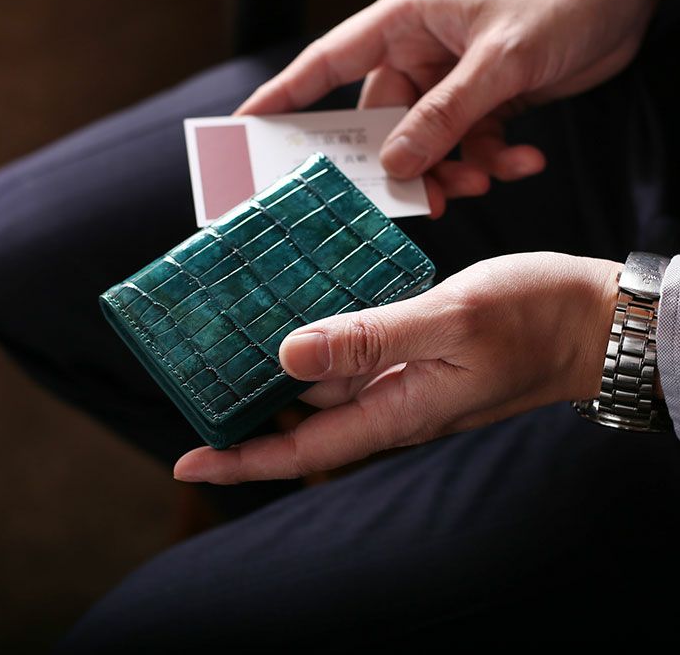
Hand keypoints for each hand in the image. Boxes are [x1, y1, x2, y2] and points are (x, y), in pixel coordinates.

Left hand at [174, 252, 621, 482]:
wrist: (588, 319)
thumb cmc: (533, 318)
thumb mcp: (450, 320)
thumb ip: (372, 337)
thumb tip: (291, 354)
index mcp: (397, 409)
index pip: (303, 448)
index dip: (243, 459)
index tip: (188, 462)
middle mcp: (391, 400)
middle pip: (304, 420)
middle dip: (248, 412)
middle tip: (191, 388)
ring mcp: (402, 375)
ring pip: (324, 384)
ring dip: (276, 372)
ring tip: (225, 346)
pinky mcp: (412, 349)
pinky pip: (352, 352)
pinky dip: (318, 340)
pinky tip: (296, 314)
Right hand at [236, 0, 674, 216]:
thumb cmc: (558, 1)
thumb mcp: (498, 61)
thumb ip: (444, 116)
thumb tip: (398, 165)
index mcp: (403, 24)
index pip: (325, 63)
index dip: (282, 97)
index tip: (248, 129)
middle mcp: (417, 55)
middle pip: (380, 124)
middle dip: (399, 165)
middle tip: (414, 199)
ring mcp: (447, 81)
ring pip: (425, 144)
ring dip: (451, 171)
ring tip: (480, 182)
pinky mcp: (478, 103)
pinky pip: (466, 146)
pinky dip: (489, 163)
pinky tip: (521, 161)